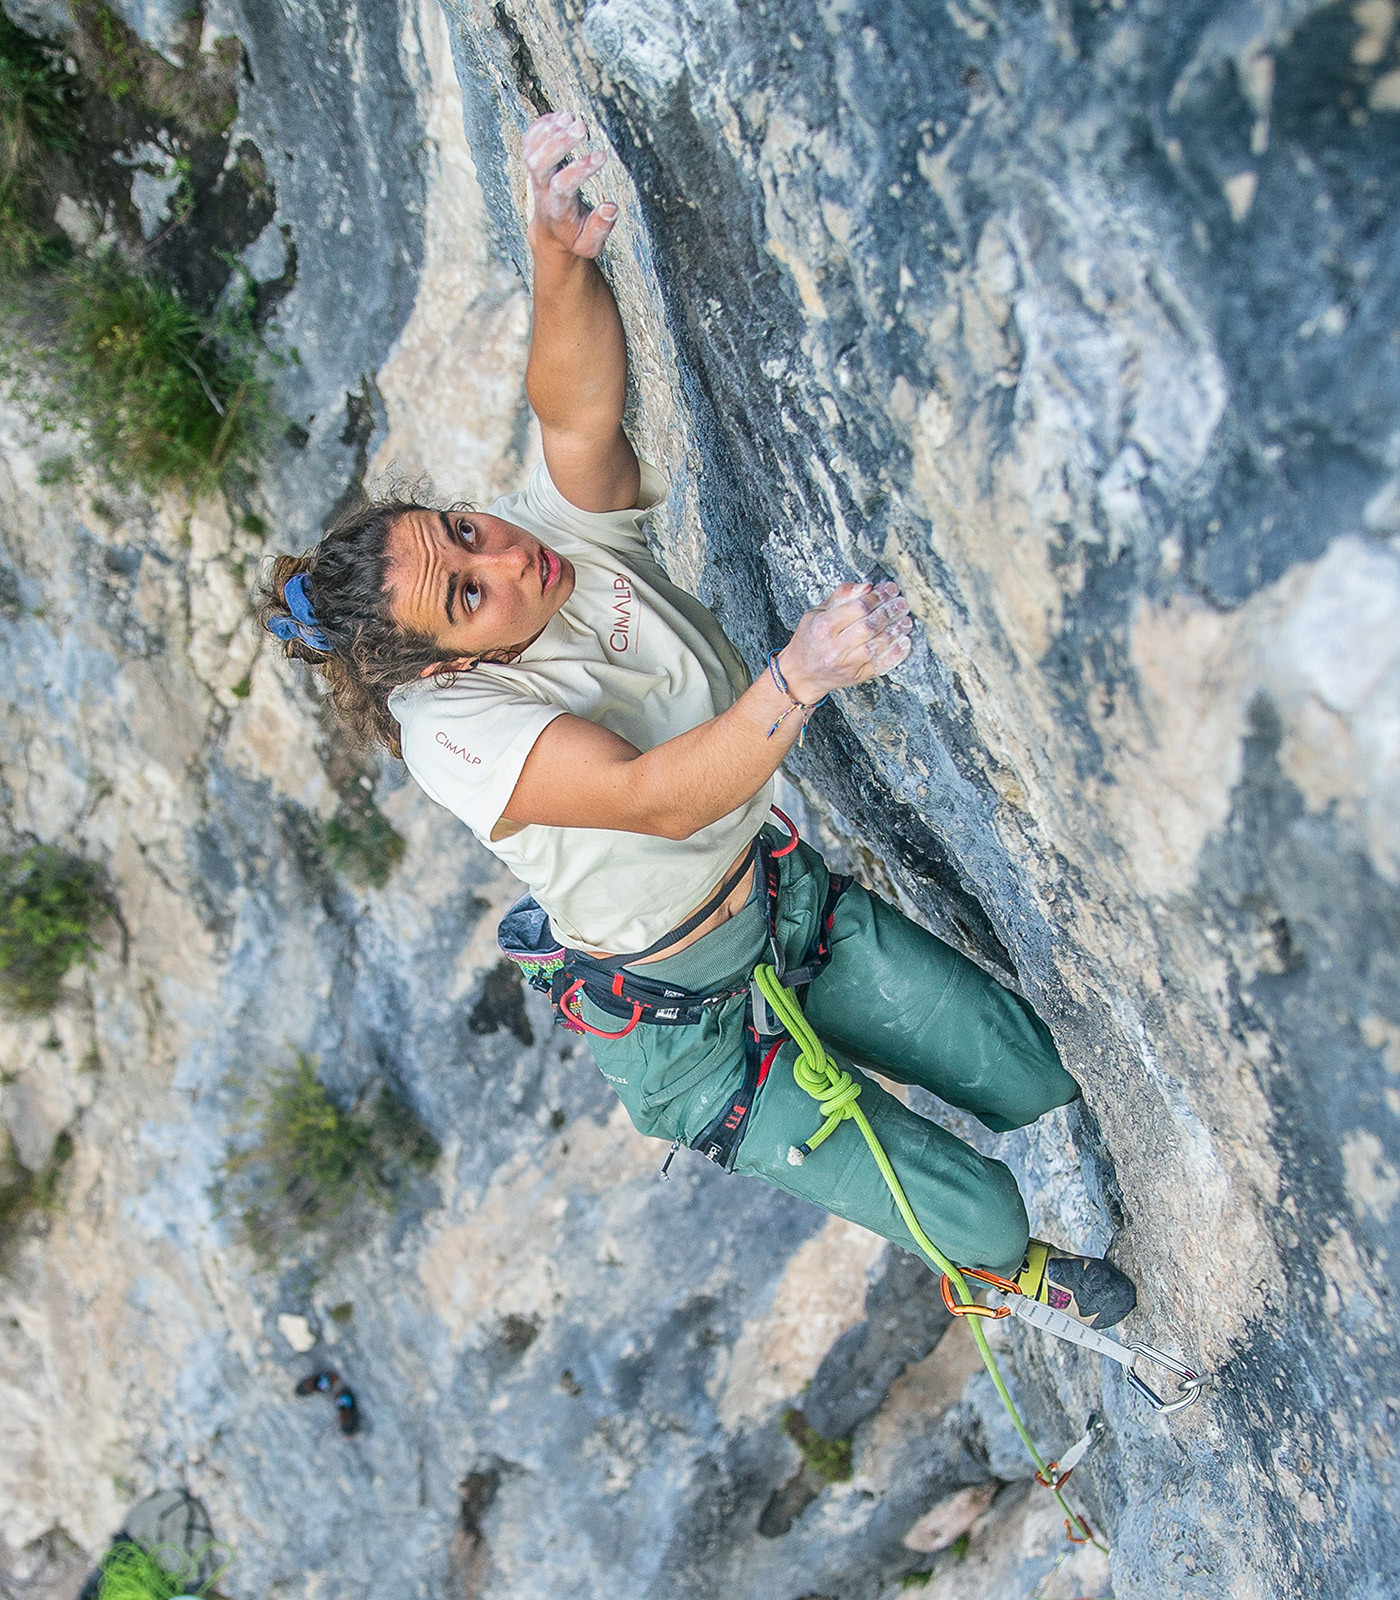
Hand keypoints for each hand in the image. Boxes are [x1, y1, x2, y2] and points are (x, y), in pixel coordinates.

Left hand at [523, 111, 617, 258]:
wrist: (550, 231)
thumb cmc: (573, 236)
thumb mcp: (589, 245)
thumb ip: (599, 229)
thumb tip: (610, 207)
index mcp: (556, 209)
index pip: (562, 185)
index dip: (580, 169)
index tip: (602, 157)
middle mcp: (541, 190)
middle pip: (538, 164)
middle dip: (558, 144)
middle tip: (582, 128)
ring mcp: (534, 175)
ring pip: (531, 149)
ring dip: (550, 130)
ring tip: (572, 119)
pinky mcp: (533, 163)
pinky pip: (529, 140)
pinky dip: (541, 125)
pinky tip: (559, 117)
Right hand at [777, 581, 912, 702]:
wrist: (801, 673)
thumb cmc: (810, 638)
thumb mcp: (817, 612)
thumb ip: (842, 596)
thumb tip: (867, 586)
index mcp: (824, 626)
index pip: (858, 608)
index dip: (878, 597)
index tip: (889, 589)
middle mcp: (834, 647)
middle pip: (870, 626)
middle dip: (890, 612)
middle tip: (902, 603)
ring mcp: (846, 665)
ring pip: (877, 646)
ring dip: (896, 632)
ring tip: (906, 620)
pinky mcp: (856, 677)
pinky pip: (880, 665)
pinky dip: (895, 654)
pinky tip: (905, 642)